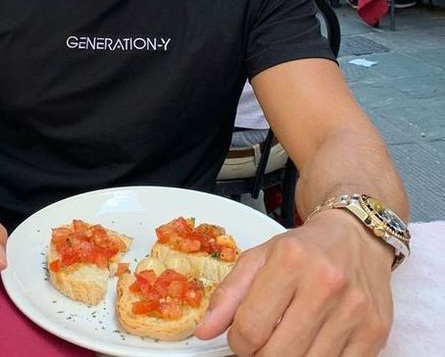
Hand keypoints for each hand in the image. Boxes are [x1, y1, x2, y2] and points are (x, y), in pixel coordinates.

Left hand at [195, 210, 393, 355]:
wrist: (357, 236)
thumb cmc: (304, 249)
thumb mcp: (260, 257)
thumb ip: (228, 293)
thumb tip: (204, 331)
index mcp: (290, 260)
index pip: (250, 326)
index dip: (238, 342)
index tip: (240, 338)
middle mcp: (325, 284)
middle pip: (278, 353)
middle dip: (260, 356)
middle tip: (261, 345)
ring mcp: (354, 311)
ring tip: (285, 343)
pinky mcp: (375, 332)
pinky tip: (311, 347)